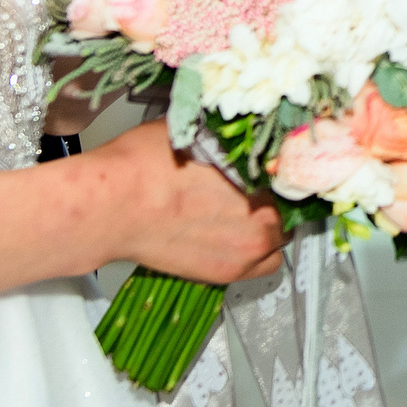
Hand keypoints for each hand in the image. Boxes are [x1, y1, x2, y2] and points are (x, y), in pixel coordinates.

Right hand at [89, 120, 286, 283]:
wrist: (111, 206)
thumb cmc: (145, 166)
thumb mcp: (199, 132)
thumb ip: (231, 140)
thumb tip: (239, 134)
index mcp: (262, 179)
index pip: (295, 176)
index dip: (282, 171)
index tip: (274, 169)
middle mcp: (262, 219)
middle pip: (289, 209)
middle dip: (274, 199)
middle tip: (255, 190)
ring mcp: (245, 251)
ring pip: (278, 241)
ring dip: (269, 229)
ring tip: (244, 215)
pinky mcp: (223, 273)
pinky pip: (259, 267)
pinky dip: (253, 255)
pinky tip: (232, 237)